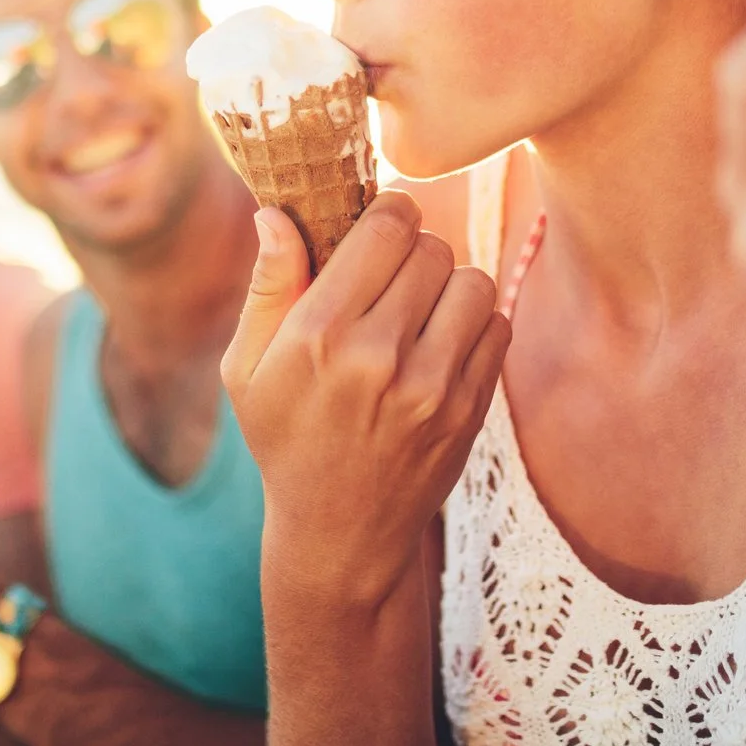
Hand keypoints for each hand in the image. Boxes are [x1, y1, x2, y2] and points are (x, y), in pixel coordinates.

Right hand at [223, 192, 511, 611]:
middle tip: (395, 273)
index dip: (390, 210)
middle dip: (414, 248)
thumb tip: (275, 212)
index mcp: (318, 335)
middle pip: (431, 247)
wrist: (340, 535)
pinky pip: (497, 324)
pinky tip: (442, 342)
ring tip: (421, 307)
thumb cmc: (286, 439)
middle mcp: (378, 357)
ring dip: (449, 283)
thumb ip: (268, 285)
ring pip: (472, 281)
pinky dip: (475, 322)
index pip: (385, 228)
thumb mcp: (248, 369)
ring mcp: (431, 387)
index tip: (381, 222)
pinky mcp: (468, 409)